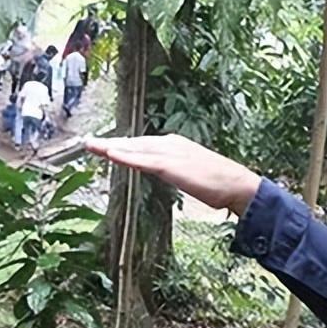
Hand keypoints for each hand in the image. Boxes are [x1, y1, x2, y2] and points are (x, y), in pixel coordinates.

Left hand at [83, 134, 261, 215]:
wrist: (238, 185)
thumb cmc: (218, 184)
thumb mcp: (189, 175)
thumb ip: (174, 171)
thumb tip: (164, 173)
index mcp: (174, 146)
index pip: (141, 145)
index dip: (121, 146)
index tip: (103, 147)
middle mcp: (170, 144)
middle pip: (133, 143)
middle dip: (109, 143)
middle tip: (87, 142)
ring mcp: (171, 153)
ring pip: (135, 148)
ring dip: (111, 146)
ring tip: (91, 145)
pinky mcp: (172, 165)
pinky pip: (144, 160)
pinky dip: (127, 156)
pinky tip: (111, 154)